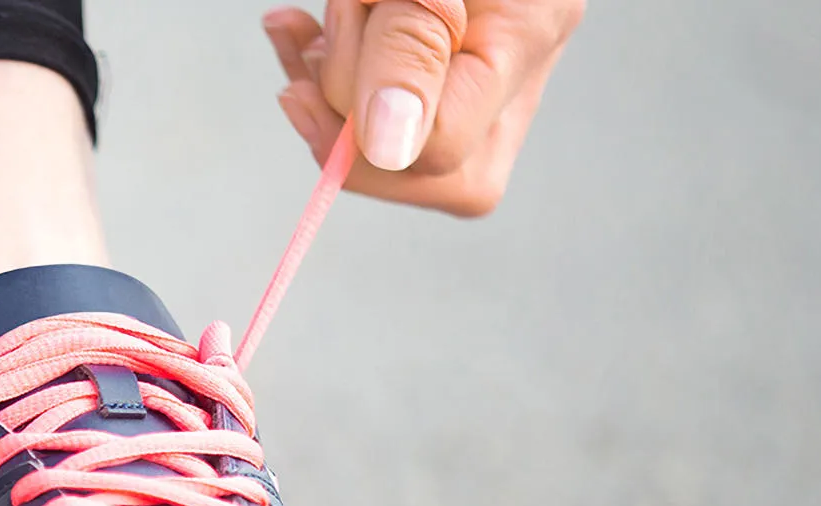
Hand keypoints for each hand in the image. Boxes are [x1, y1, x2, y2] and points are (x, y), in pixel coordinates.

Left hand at [264, 0, 581, 215]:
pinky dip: (323, 73)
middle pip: (432, 170)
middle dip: (349, 118)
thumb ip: (408, 44)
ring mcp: (485, 64)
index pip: (443, 153)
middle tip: (323, 36)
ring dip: (330, 89)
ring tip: (314, 20)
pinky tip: (292, 30)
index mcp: (528, 34)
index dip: (362, 133)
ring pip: (398, 145)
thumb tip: (388, 147)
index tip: (311, 68)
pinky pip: (377, 107)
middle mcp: (519, 64)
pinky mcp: (441, 55)